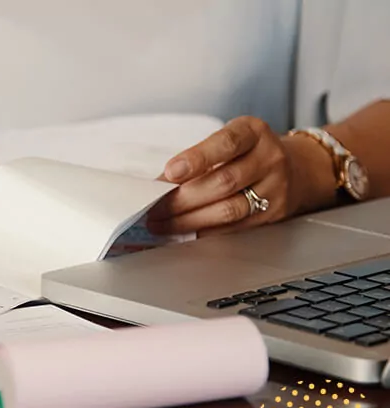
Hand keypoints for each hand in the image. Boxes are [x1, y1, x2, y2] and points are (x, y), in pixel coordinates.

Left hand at [147, 116, 335, 236]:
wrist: (298, 168)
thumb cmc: (249, 152)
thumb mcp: (228, 141)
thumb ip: (196, 158)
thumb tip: (159, 185)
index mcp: (253, 132)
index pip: (226, 143)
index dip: (197, 158)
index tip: (171, 171)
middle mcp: (269, 158)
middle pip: (223, 182)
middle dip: (183, 199)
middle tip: (154, 208)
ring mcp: (275, 188)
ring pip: (229, 209)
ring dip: (189, 220)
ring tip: (162, 224)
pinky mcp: (274, 214)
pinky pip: (235, 227)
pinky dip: (205, 231)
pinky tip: (185, 231)